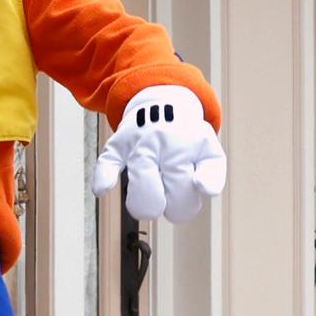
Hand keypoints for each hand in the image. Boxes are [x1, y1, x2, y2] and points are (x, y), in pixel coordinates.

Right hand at [95, 84, 224, 224]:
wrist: (165, 104)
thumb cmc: (188, 138)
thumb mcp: (209, 152)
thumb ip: (213, 175)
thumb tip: (203, 190)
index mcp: (184, 147)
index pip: (181, 187)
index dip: (184, 206)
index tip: (185, 205)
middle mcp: (159, 143)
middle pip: (154, 184)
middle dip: (160, 206)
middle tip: (166, 209)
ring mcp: (136, 143)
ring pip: (134, 175)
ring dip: (138, 201)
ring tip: (144, 210)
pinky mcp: (117, 144)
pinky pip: (107, 160)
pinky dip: (103, 175)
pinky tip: (101, 190)